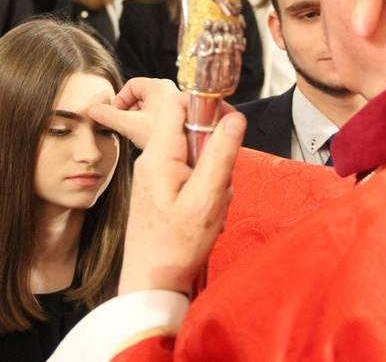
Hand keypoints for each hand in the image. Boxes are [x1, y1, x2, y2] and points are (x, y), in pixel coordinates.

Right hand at [89, 78, 179, 148]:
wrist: (190, 152)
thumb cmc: (164, 135)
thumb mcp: (130, 125)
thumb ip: (109, 116)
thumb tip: (91, 110)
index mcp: (159, 86)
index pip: (131, 85)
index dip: (119, 99)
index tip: (114, 114)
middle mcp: (169, 90)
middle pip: (140, 95)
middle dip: (129, 111)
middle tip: (124, 126)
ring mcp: (176, 103)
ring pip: (149, 106)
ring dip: (138, 118)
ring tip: (137, 133)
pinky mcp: (180, 114)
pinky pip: (158, 114)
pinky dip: (149, 123)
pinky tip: (149, 136)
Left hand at [118, 93, 245, 295]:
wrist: (150, 283)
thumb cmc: (176, 246)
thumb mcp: (206, 199)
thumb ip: (220, 156)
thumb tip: (235, 118)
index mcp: (159, 155)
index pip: (178, 104)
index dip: (206, 105)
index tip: (229, 125)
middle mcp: (152, 160)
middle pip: (191, 131)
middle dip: (215, 151)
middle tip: (221, 183)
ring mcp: (155, 175)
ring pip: (195, 156)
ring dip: (213, 176)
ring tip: (213, 206)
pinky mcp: (161, 189)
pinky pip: (190, 175)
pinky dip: (204, 190)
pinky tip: (205, 214)